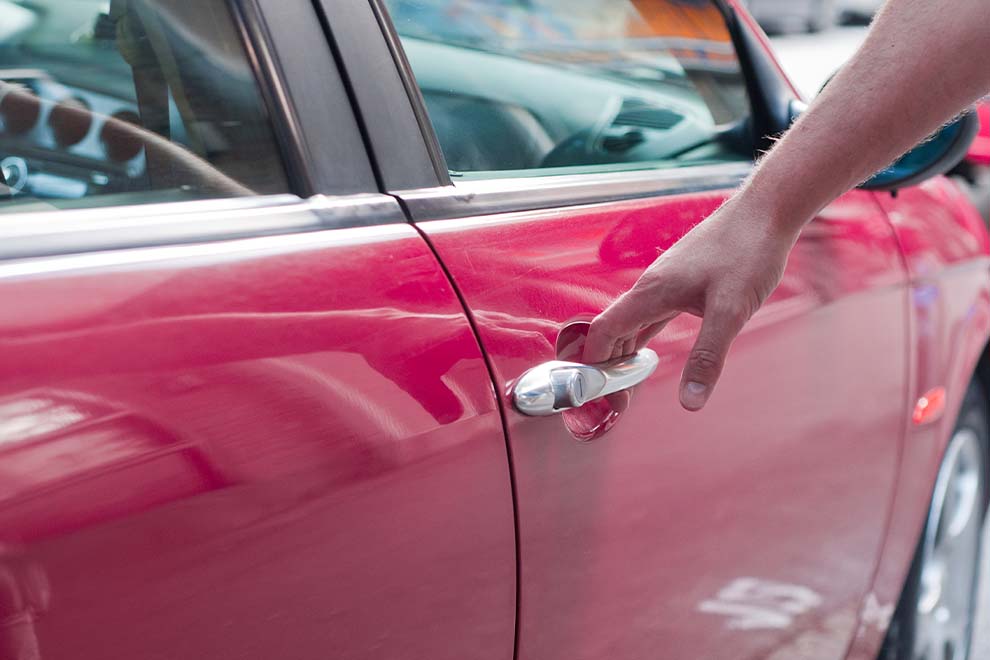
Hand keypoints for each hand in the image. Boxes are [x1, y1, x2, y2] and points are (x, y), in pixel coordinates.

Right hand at [585, 197, 798, 410]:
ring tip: (627, 384)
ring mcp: (665, 283)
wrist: (766, 211)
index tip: (603, 395)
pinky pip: (649, 315)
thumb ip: (707, 359)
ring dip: (624, 354)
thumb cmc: (748, 250)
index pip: (602, 332)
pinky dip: (642, 338)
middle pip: (612, 331)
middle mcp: (651, 286)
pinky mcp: (681, 282)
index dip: (596, 366)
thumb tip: (691, 402)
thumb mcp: (729, 312)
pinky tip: (647, 351)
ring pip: (630, 323)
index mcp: (651, 292)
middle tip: (618, 401)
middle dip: (608, 367)